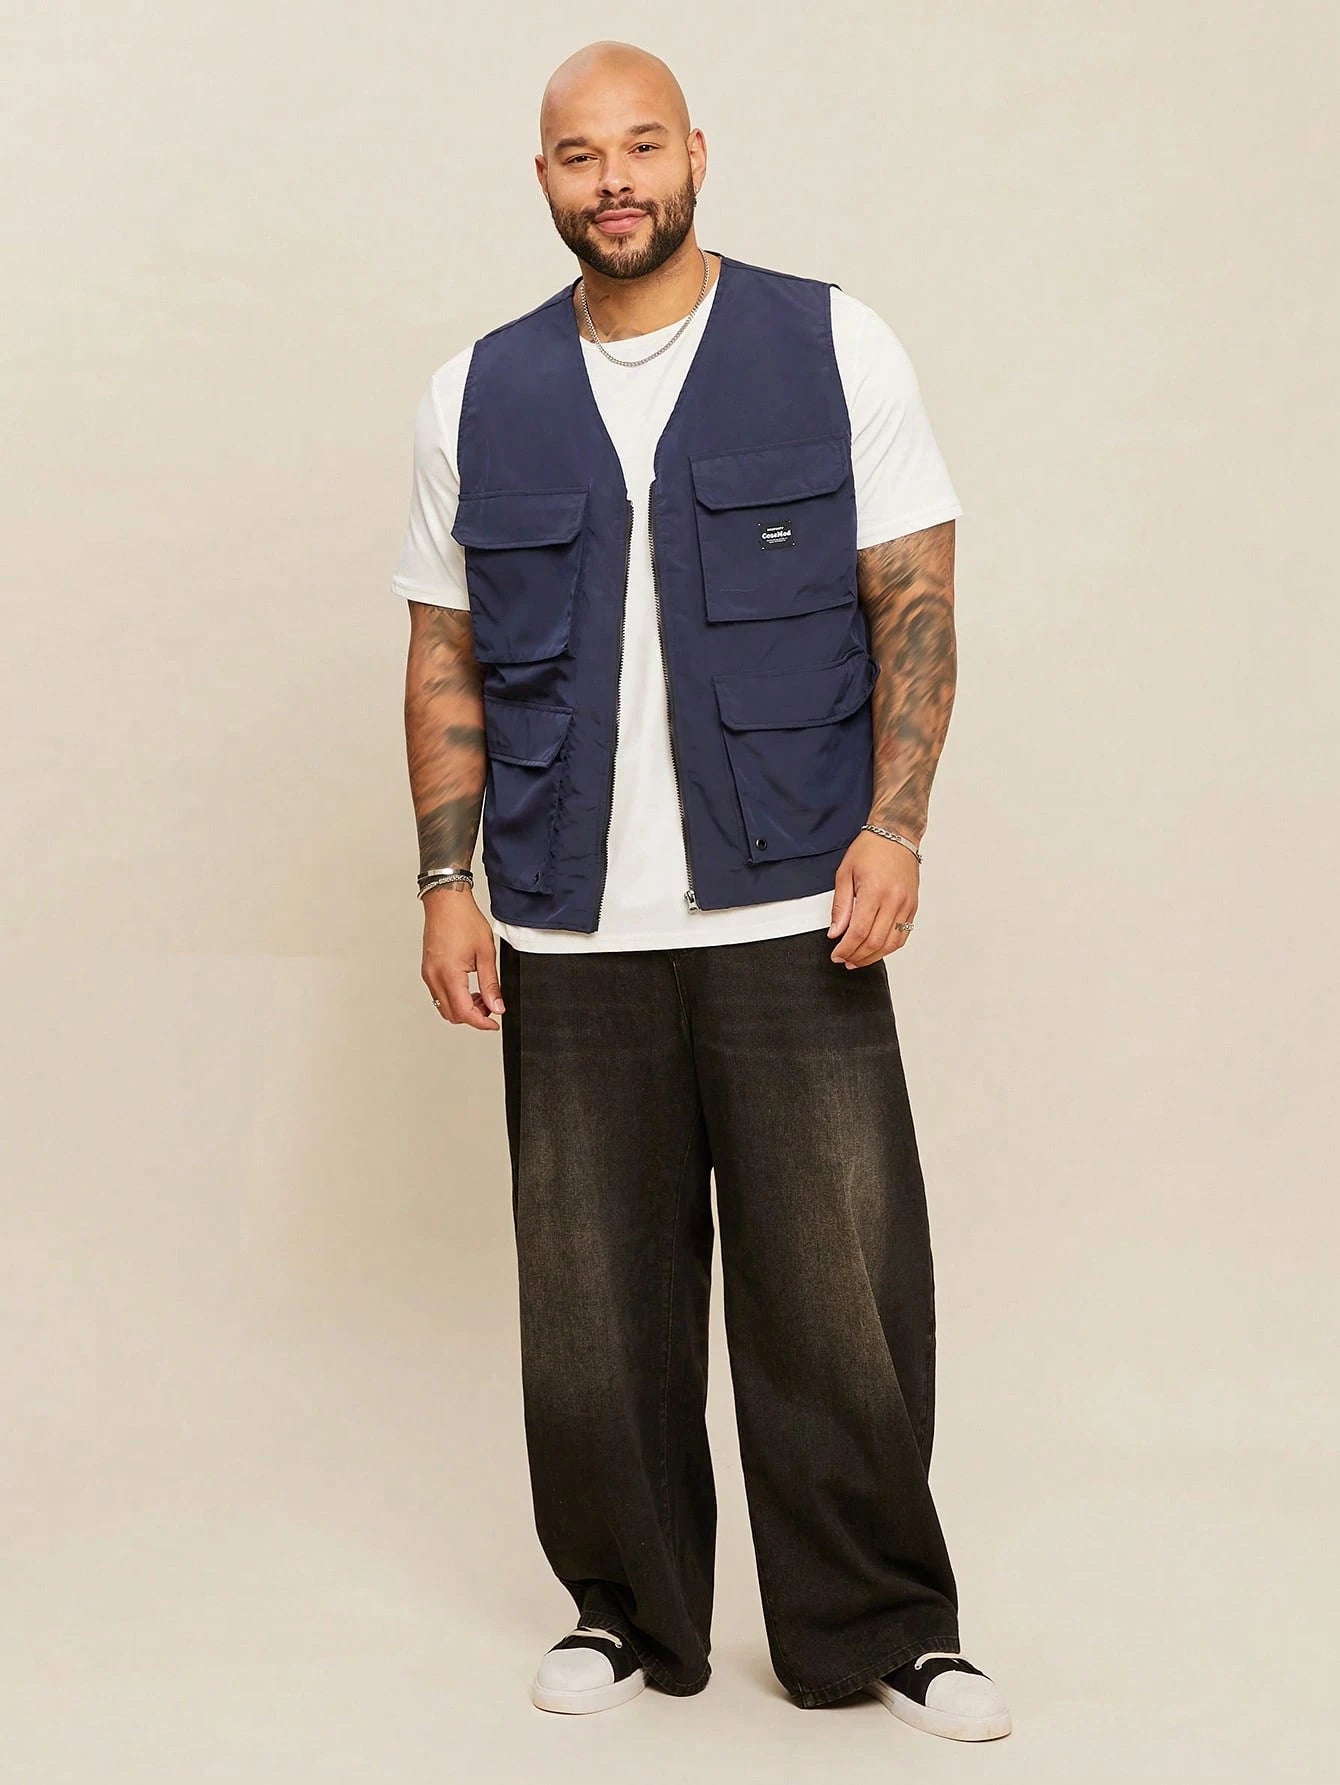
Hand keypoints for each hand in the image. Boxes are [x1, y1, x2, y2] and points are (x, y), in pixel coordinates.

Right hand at [420, 886, 505, 1029]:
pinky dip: (454, 998)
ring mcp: (428, 974)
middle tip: (490, 1006)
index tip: (494, 1023)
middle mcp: (434, 977)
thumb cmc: (464, 920)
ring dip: (463, 1008)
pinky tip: (467, 987)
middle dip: (473, 1016)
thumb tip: (496, 1006)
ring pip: (444, 1006)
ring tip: (480, 995)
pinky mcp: (427, 970)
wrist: (446, 902)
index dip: (481, 1023)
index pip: (464, 1012)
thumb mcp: (485, 953)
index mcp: (449, 974)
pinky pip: (439, 994)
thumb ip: (491, 984)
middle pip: (452, 1014)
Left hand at [827, 829, 918, 968]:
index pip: (859, 931)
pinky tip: (876, 950)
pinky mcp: (913, 906)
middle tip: (844, 960)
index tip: (836, 955)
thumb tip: (835, 932)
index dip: (846, 948)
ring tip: (858, 959)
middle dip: (857, 956)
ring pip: (891, 943)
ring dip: (873, 956)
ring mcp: (906, 905)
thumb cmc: (870, 849)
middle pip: (876, 942)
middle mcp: (894, 900)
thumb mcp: (845, 873)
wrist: (896, 835)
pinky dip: (889, 947)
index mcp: (875, 891)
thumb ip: (841, 906)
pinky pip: (903, 935)